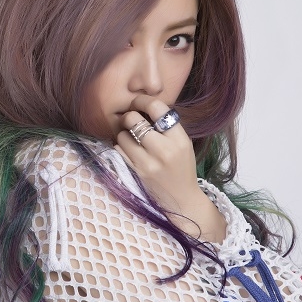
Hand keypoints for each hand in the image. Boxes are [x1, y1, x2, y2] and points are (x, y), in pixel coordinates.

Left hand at [114, 95, 225, 240]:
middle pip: (134, 119)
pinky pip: (118, 150)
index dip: (143, 100)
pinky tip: (129, 150)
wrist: (182, 201)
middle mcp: (164, 150)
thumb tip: (142, 105)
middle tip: (132, 120)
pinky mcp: (135, 173)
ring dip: (124, 133)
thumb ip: (166, 126)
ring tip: (132, 138)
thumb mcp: (183, 144)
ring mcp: (147, 163)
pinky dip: (121, 147)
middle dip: (130, 116)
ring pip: (122, 135)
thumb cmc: (181, 168)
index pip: (157, 108)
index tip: (138, 102)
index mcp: (179, 139)